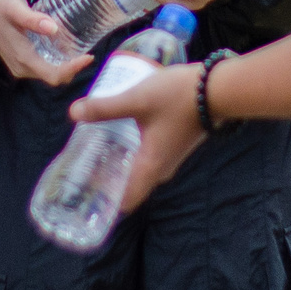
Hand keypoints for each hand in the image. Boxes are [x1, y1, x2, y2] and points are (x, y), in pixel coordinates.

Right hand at [0, 0, 88, 85]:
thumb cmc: (1, 7)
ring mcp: (21, 67)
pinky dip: (57, 63)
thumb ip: (33, 19)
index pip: (53, 74)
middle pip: (54, 77)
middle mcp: (22, 68)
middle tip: (88, 51)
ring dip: (65, 66)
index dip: (73, 68)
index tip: (88, 56)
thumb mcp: (16, 8)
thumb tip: (53, 28)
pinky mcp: (21, 63)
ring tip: (79, 50)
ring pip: (50, 74)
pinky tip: (63, 49)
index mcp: (23, 58)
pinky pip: (43, 69)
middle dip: (73, 68)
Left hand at [73, 62, 205, 212]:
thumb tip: (73, 113)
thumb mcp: (137, 100)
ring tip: (94, 146)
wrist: (218, 88)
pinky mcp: (173, 143)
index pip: (125, 201)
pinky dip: (130, 150)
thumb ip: (105, 108)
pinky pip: (147, 155)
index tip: (82, 193)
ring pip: (138, 168)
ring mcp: (169, 157)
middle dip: (105, 178)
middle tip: (81, 165)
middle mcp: (161, 169)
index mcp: (151, 168)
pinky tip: (117, 131)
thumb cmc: (178, 98)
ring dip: (118, 162)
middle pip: (128, 184)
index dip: (103, 201)